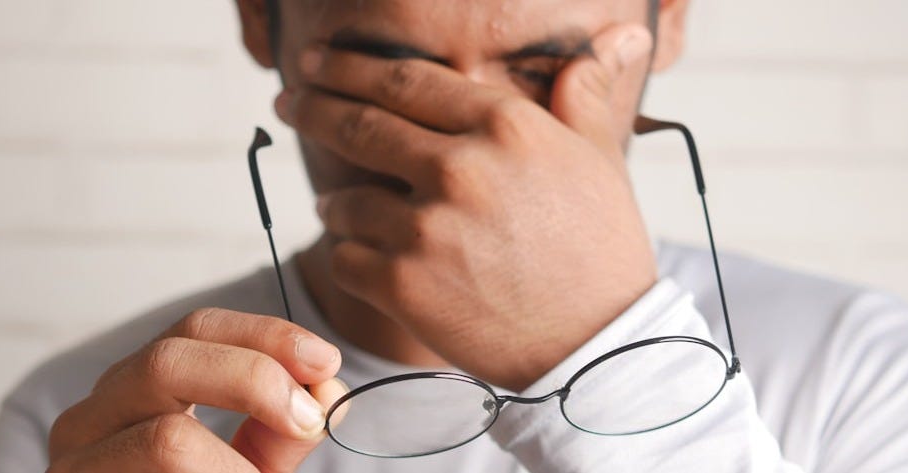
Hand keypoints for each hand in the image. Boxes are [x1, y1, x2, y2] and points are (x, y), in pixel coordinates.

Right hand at [47, 308, 346, 471]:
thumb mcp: (246, 468)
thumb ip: (283, 429)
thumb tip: (329, 393)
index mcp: (135, 391)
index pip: (195, 329)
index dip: (265, 335)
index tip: (325, 361)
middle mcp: (90, 417)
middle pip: (167, 359)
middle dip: (254, 378)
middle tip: (308, 419)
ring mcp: (74, 466)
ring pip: (166, 438)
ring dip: (237, 465)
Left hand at [277, 24, 656, 391]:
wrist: (597, 347)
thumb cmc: (601, 250)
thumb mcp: (601, 160)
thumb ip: (585, 94)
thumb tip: (620, 36)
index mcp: (504, 126)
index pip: (405, 80)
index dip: (349, 68)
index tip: (317, 64)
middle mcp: (459, 168)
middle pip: (359, 125)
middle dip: (312, 109)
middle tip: (288, 101)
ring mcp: (426, 228)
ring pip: (344, 201)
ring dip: (335, 202)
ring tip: (337, 207)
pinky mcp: (403, 286)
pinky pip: (344, 258)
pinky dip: (346, 255)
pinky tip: (360, 256)